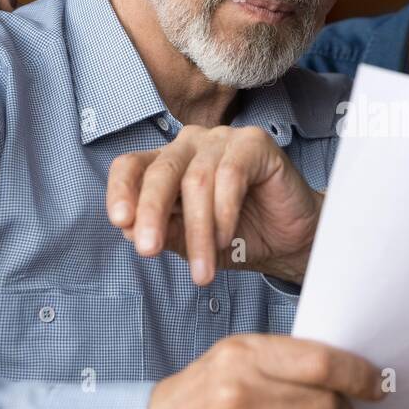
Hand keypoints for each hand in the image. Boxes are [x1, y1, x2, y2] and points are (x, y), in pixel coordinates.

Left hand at [107, 125, 322, 285]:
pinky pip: (230, 175)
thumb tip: (128, 228)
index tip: (119, 222)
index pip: (131, 166)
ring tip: (203, 268)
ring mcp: (222, 139)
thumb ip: (163, 231)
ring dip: (198, 231)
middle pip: (160, 172)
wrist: (290, 241)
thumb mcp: (191, 243)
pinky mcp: (254, 142)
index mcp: (168, 164)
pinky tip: (225, 239)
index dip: (120, 190)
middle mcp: (190, 145)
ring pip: (196, 181)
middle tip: (148, 251)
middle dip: (152, 214)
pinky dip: (224, 213)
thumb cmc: (239, 237)